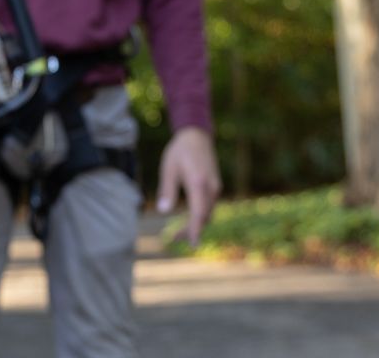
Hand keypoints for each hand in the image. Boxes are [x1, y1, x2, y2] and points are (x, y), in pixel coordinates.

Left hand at [157, 126, 220, 245]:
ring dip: (196, 224)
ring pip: (208, 213)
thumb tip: (163, 211)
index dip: (195, 229)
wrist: (197, 135)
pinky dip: (200, 215)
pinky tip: (189, 218)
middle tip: (174, 239)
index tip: (191, 243)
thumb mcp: (168, 168)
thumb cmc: (180, 151)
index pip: (198, 213)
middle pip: (204, 216)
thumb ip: (167, 190)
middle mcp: (211, 187)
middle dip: (191, 230)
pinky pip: (209, 206)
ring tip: (178, 232)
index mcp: (198, 183)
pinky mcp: (215, 186)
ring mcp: (215, 187)